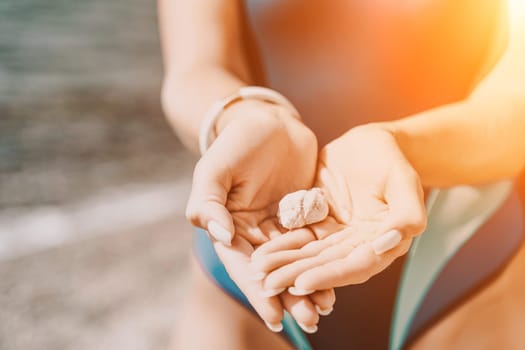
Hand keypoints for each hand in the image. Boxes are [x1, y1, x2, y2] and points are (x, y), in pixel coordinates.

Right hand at [186, 100, 331, 330]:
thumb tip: (220, 236)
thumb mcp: (215, 169)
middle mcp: (255, 233)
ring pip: (296, 260)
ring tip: (326, 307)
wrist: (268, 122)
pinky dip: (324, 259)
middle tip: (310, 320)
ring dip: (309, 284)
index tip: (275, 316)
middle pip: (273, 271)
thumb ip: (209, 202)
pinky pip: (314, 241)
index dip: (259, 292)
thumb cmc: (236, 142)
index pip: (243, 266)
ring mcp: (281, 225)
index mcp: (230, 227)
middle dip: (290, 296)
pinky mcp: (304, 214)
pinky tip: (339, 274)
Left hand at [250, 124, 426, 291]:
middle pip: (326, 266)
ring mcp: (336, 236)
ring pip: (309, 255)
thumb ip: (407, 213)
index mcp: (383, 243)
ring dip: (284, 266)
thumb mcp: (404, 179)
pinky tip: (260, 254)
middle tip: (267, 286)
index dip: (329, 276)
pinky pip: (298, 237)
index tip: (302, 283)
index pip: (355, 266)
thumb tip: (391, 243)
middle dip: (296, 277)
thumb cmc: (391, 159)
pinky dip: (280, 246)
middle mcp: (358, 246)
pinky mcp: (318, 223)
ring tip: (257, 273)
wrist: (369, 144)